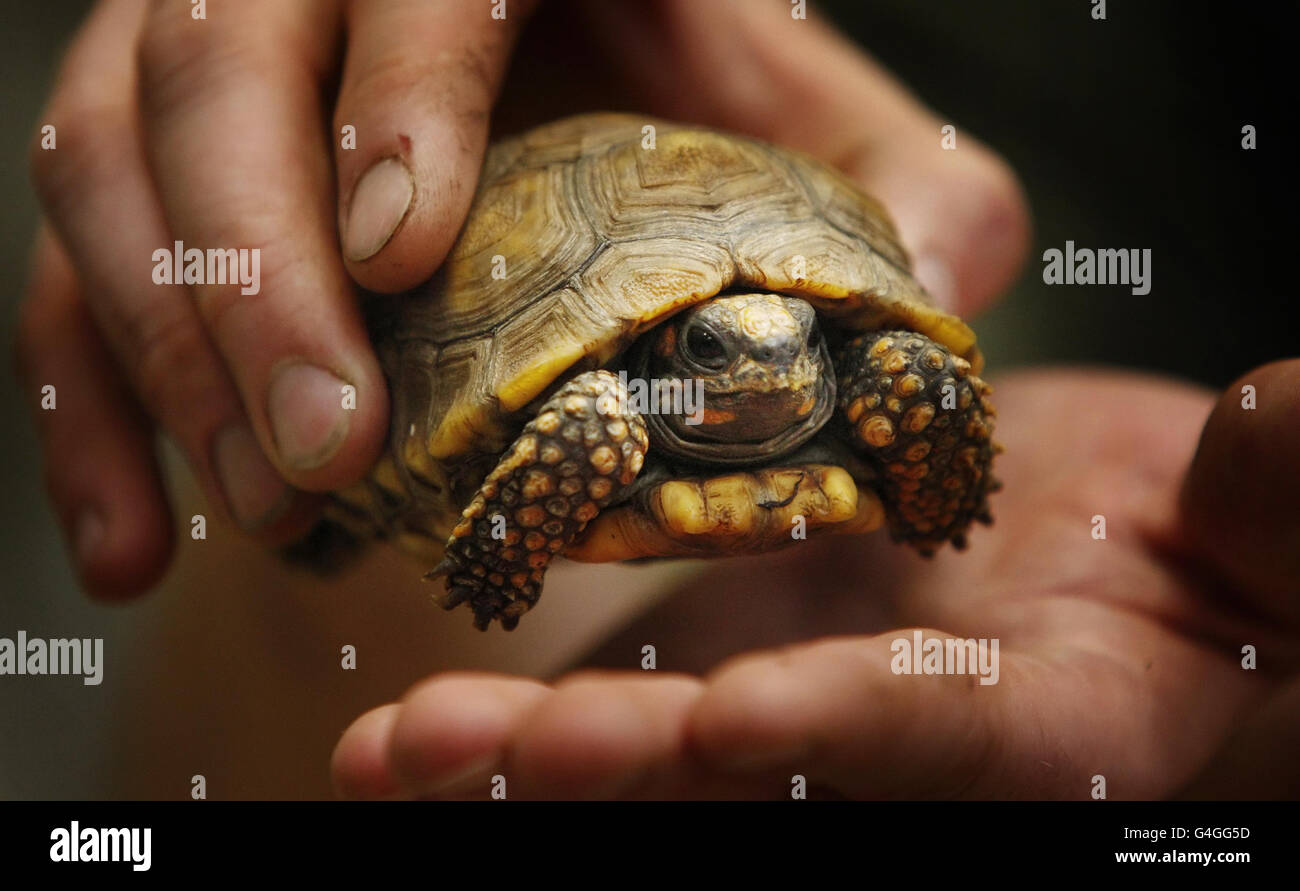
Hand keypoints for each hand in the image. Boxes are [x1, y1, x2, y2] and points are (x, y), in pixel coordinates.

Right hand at [17, 0, 1026, 597]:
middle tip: (326, 452)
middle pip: (214, 61)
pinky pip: (65, 270)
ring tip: (266, 508)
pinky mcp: (152, 172)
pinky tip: (131, 548)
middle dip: (255, 268)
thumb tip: (955, 295)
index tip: (405, 257)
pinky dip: (87, 415)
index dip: (397, 92)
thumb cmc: (707, 119)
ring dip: (167, 353)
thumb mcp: (827, 139)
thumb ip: (906, 196)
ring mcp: (210, 56)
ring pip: (103, 162)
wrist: (600, 119)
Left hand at [331, 361, 1299, 798]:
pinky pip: (645, 658)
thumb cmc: (1242, 557)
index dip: (842, 730)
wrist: (1152, 547)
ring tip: (392, 743)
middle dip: (610, 765)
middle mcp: (901, 728)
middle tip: (461, 752)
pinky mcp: (763, 629)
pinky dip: (544, 676)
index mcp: (1052, 720)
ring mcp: (817, 682)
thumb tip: (1271, 443)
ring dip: (526, 740)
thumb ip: (1278, 519)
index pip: (943, 733)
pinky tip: (431, 691)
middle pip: (749, 764)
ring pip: (661, 726)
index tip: (731, 720)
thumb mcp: (1281, 544)